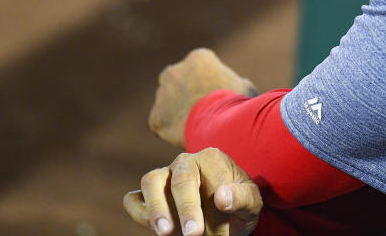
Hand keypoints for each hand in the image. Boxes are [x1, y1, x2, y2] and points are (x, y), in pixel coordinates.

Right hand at [123, 147, 261, 235]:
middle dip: (186, 208)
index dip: (214, 207)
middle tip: (194, 234)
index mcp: (212, 158)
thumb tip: (222, 197)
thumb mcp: (251, 203)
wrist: (226, 215)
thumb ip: (241, 197)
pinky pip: (134, 199)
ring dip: (157, 208)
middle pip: (181, 179)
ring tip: (166, 233)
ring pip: (151, 181)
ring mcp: (164, 175)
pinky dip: (139, 212)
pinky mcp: (149, 195)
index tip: (221, 234)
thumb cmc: (239, 205)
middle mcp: (185, 162)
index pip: (211, 178)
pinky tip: (155, 227)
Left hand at [149, 48, 255, 147]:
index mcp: (198, 59)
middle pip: (176, 79)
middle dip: (184, 91)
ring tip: (193, 125)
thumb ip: (236, 82)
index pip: (198, 66)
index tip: (214, 95)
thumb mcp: (245, 87)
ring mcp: (163, 94)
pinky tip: (184, 135)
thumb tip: (239, 85)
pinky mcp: (156, 117)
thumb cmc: (238, 105)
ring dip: (175, 110)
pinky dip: (169, 129)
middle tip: (198, 109)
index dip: (206, 81)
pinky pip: (160, 122)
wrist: (222, 126)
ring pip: (166, 101)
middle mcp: (175, 71)